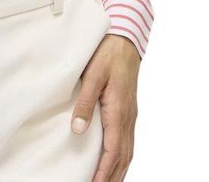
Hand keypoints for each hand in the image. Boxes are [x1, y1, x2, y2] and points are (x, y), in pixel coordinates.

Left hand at [71, 34, 140, 181]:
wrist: (125, 40)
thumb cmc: (107, 55)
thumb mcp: (92, 76)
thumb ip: (85, 103)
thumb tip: (78, 130)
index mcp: (118, 111)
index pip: (113, 151)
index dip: (104, 171)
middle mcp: (127, 117)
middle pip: (123, 157)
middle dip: (112, 177)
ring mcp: (130, 115)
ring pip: (127, 151)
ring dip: (119, 169)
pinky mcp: (129, 110)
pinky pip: (128, 140)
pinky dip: (123, 157)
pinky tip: (116, 161)